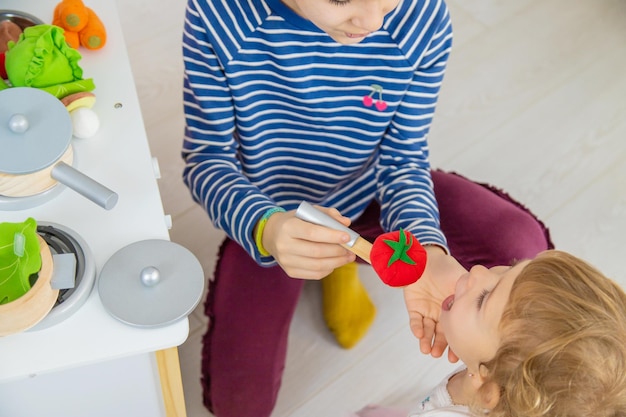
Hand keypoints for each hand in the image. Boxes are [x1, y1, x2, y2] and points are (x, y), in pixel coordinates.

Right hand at [261, 206, 355, 278]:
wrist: (271, 235)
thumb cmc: (295, 221)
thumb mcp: (309, 212)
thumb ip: (328, 215)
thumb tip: (346, 222)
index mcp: (288, 227)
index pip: (312, 233)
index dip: (332, 236)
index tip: (348, 237)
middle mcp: (284, 245)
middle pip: (317, 252)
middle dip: (338, 251)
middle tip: (351, 248)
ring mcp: (286, 261)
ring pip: (317, 266)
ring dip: (337, 262)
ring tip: (348, 256)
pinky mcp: (290, 272)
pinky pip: (315, 274)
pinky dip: (329, 269)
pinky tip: (335, 262)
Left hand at [403, 246, 464, 360]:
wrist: (427, 259)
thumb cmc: (447, 269)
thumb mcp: (463, 281)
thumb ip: (472, 293)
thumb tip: (492, 304)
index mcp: (456, 311)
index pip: (457, 330)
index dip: (457, 343)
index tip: (457, 356)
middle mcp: (442, 315)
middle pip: (442, 334)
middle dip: (441, 346)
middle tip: (439, 355)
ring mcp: (428, 312)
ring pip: (428, 331)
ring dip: (427, 341)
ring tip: (428, 351)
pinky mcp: (414, 308)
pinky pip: (415, 321)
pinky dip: (416, 328)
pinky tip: (419, 334)